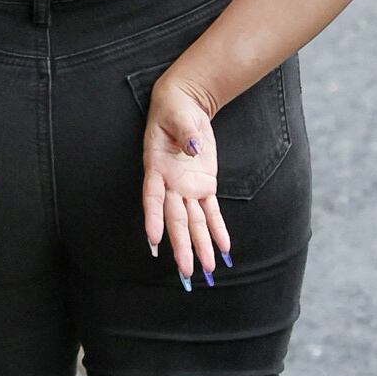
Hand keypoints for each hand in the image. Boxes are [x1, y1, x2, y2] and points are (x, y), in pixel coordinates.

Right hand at [142, 71, 230, 288]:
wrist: (184, 105)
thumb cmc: (174, 109)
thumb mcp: (178, 116)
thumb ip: (186, 133)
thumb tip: (194, 148)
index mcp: (157, 166)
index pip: (152, 196)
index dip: (152, 218)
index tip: (154, 239)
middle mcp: (170, 183)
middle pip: (176, 218)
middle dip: (181, 245)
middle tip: (186, 270)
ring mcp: (187, 187)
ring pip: (194, 222)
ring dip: (200, 245)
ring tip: (207, 269)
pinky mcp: (203, 185)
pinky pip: (211, 212)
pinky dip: (217, 230)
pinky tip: (224, 248)